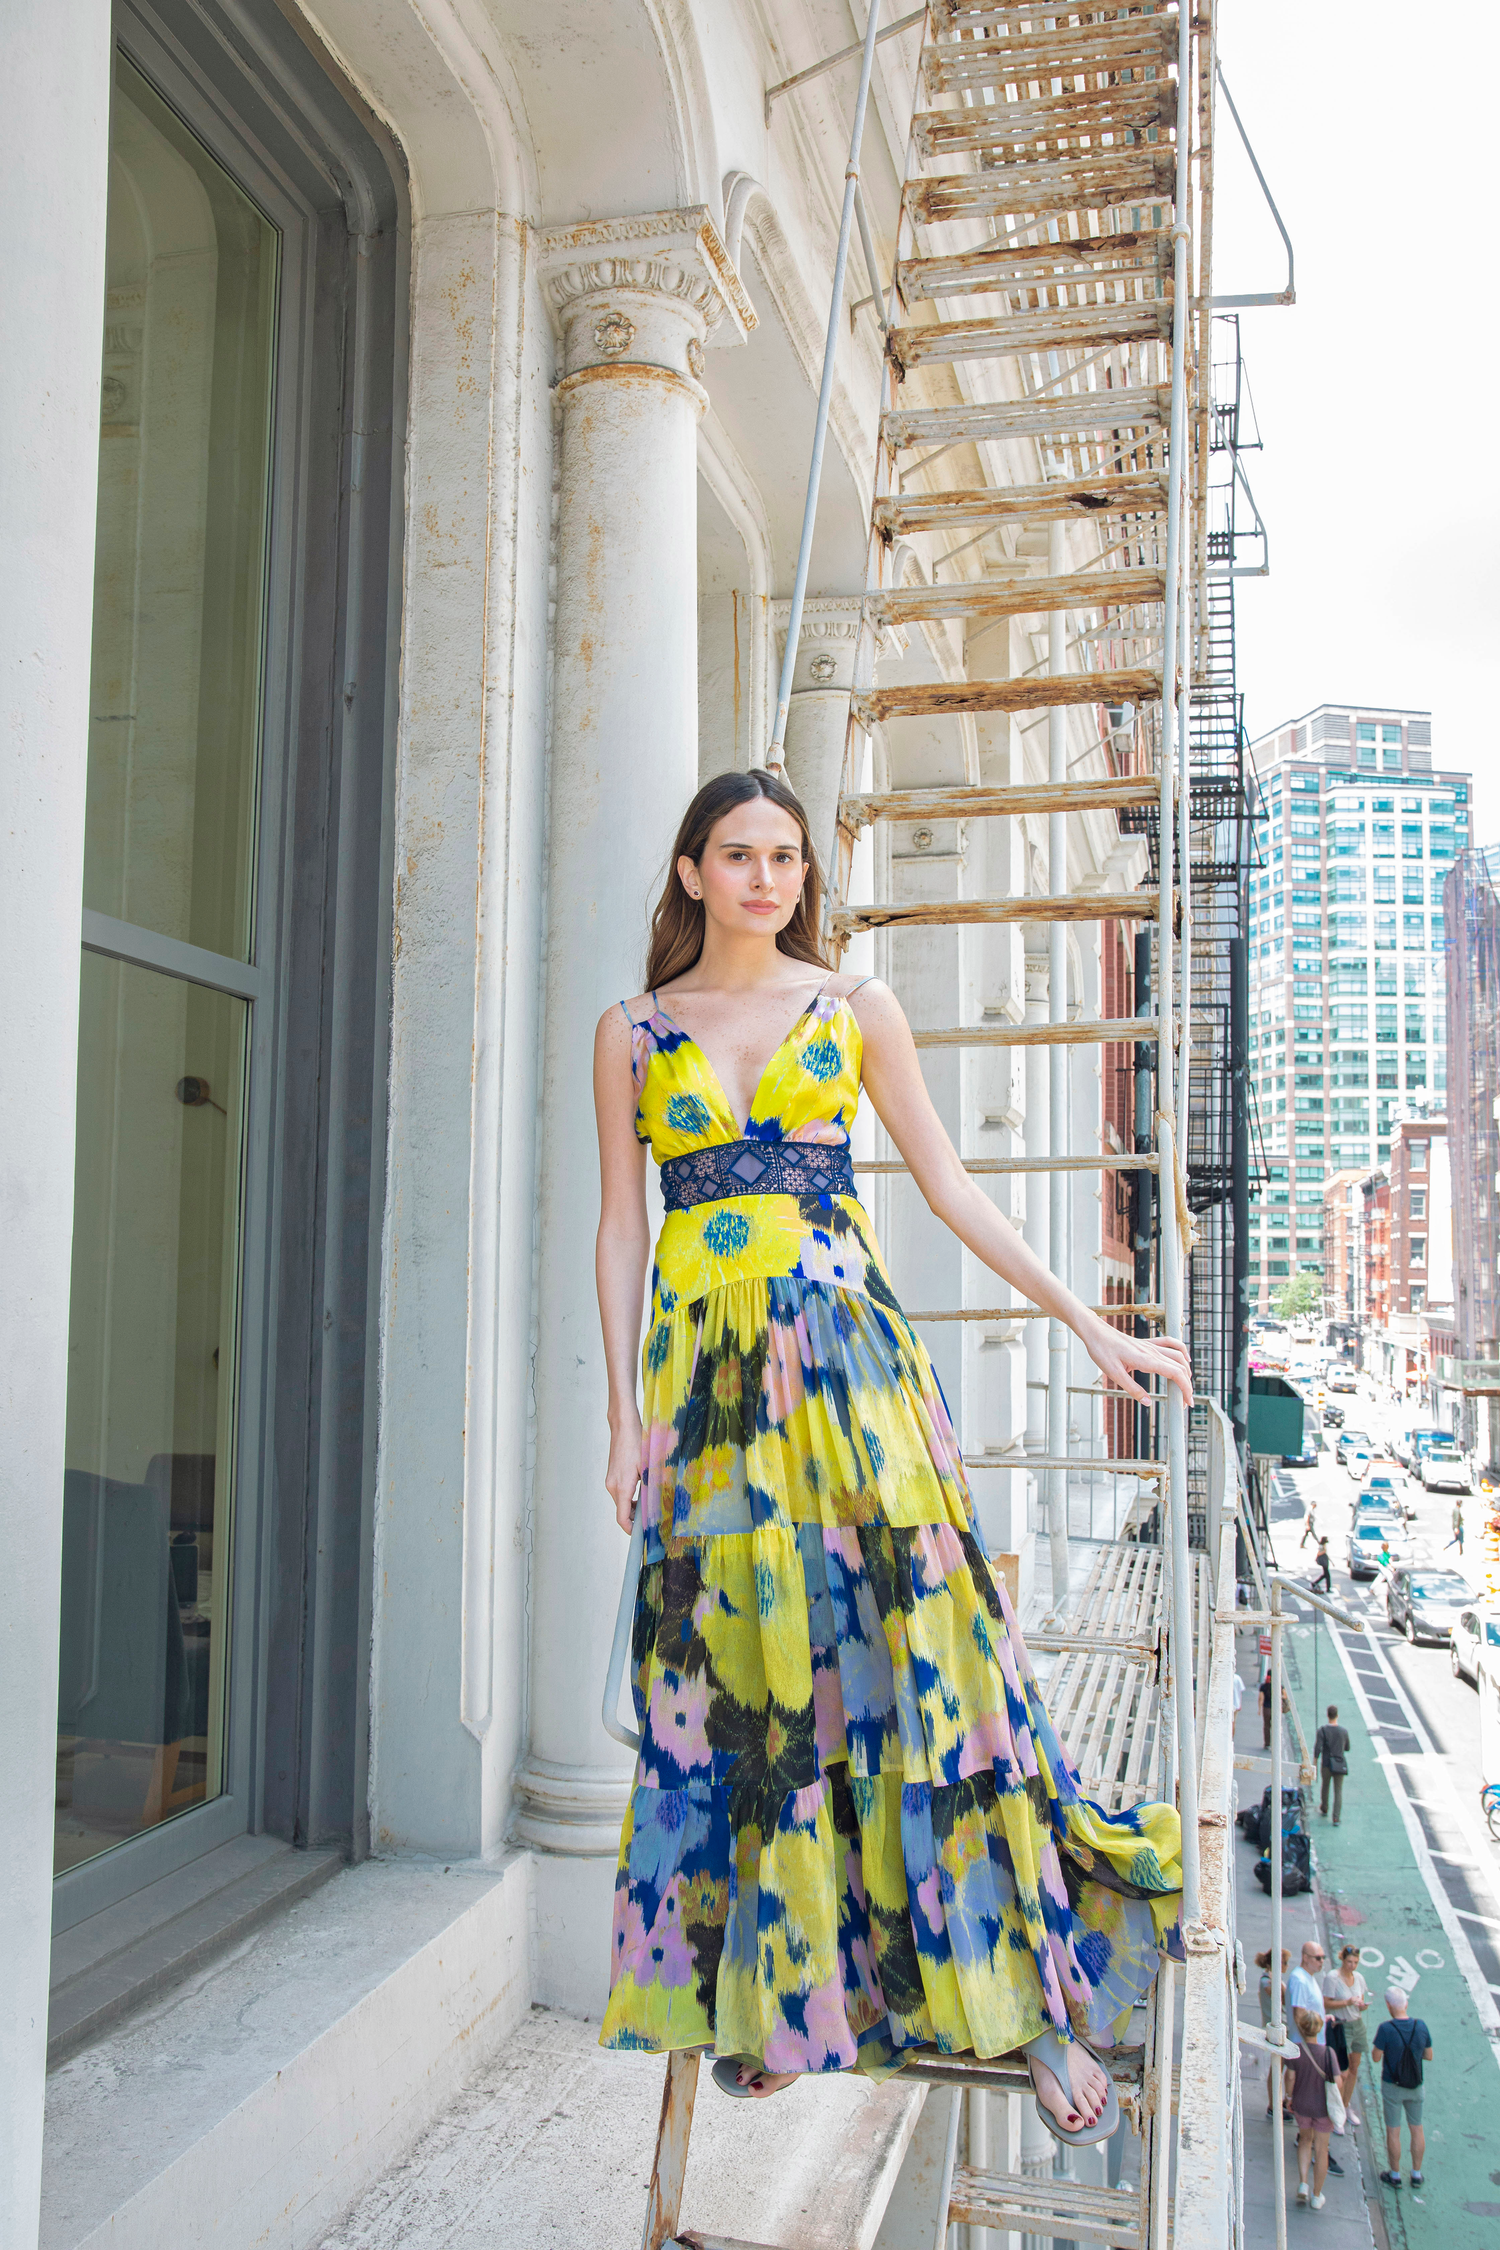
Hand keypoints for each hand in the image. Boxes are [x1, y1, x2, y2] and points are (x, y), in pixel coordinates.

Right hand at [606, 1414, 643, 1531]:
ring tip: (651, 1504)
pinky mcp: (612, 1475)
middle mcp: (613, 1486)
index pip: (622, 1518)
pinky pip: (621, 1493)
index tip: (643, 1534)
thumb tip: (660, 1502)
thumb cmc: (637, 1442)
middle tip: (654, 1518)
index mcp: (622, 1487)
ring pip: (622, 1502)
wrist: (623, 1426)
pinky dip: (630, 1498)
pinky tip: (644, 1491)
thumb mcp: (649, 1465)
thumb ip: (653, 1485)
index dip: (631, 1530)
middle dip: (636, 1518)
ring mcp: (611, 1481)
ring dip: (634, 1507)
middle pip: (623, 1511)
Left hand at [1081, 1315, 1193, 1409]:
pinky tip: (1185, 1358)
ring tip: (1187, 1386)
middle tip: (1185, 1403)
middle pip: (1180, 1367)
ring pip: (1178, 1355)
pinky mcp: (1147, 1342)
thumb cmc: (1102, 1351)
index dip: (1185, 1389)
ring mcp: (1151, 1345)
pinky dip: (1181, 1350)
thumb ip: (1133, 1389)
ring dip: (1187, 1370)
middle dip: (1187, 1386)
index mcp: (1146, 1360)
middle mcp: (1152, 1351)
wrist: (1095, 1332)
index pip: (1175, 1374)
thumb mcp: (1115, 1375)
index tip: (1188, 1403)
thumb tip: (1148, 1403)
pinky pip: (1169, 1343)